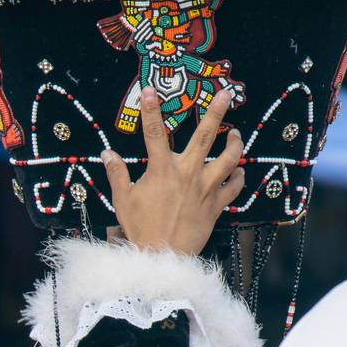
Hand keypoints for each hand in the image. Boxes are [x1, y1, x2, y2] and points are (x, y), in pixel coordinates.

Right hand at [102, 87, 244, 256]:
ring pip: (229, 159)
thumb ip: (117, 174)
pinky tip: (239, 172)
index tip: (150, 91)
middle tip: (225, 95)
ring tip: (236, 133)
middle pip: (205, 136)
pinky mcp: (216, 205)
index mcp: (161, 171)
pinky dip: (239, 178)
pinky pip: (234, 187)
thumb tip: (107, 154)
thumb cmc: (141, 229)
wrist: (161, 256)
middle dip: (215, 113)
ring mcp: (205, 188)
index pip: (154, 133)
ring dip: (235, 143)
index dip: (150, 110)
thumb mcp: (123, 200)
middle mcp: (187, 174)